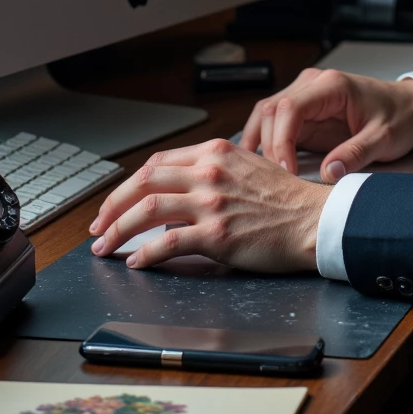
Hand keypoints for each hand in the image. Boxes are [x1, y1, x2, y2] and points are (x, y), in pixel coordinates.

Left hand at [88, 137, 325, 273]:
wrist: (314, 219)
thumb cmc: (286, 199)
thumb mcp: (247, 166)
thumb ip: (212, 170)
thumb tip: (179, 188)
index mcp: (214, 151)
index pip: (157, 163)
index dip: (129, 185)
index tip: (116, 203)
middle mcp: (209, 171)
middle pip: (143, 181)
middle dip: (113, 206)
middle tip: (99, 226)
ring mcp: (211, 202)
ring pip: (148, 210)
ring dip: (119, 230)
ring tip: (106, 246)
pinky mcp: (217, 234)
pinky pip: (168, 242)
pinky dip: (145, 252)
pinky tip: (136, 261)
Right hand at [240, 68, 412, 181]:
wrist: (409, 107)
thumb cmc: (399, 117)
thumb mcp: (384, 139)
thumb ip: (356, 154)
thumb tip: (328, 173)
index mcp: (332, 85)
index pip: (290, 108)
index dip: (281, 140)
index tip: (286, 170)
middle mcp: (313, 85)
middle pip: (272, 110)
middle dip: (269, 146)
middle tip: (277, 180)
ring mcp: (306, 95)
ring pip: (267, 114)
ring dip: (260, 142)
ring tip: (260, 174)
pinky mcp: (304, 111)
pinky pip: (275, 123)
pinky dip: (265, 141)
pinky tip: (262, 163)